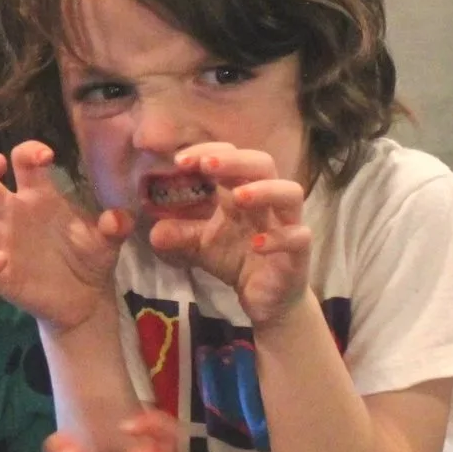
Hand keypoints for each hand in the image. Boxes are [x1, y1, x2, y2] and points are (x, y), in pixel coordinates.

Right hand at [0, 141, 126, 330]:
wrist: (87, 299)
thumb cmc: (90, 258)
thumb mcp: (108, 240)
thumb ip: (115, 227)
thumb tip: (118, 219)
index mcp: (38, 196)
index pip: (21, 161)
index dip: (28, 152)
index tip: (46, 157)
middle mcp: (13, 215)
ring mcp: (2, 244)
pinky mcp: (1, 277)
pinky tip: (1, 260)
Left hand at [144, 144, 316, 328]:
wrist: (266, 299)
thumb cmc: (237, 260)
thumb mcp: (201, 246)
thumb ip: (180, 234)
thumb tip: (152, 231)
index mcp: (243, 191)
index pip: (231, 157)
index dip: (208, 152)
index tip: (180, 161)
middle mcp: (268, 202)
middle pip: (263, 164)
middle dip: (236, 160)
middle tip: (206, 164)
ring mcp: (287, 224)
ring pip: (291, 193)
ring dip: (265, 190)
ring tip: (238, 197)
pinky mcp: (299, 253)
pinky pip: (298, 237)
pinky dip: (279, 238)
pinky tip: (256, 244)